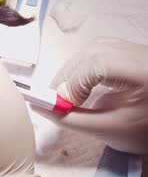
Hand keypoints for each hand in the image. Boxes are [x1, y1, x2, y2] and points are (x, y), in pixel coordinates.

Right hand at [33, 37, 147, 154]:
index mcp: (134, 67)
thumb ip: (73, 119)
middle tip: (58, 107)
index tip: (59, 111)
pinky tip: (83, 89)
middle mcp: (130, 50)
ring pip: (85, 55)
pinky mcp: (123, 49)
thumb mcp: (113, 129)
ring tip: (70, 100)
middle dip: (67, 83)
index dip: (70, 89)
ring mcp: (126, 46)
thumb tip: (41, 107)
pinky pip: (92, 55)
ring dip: (72, 78)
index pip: (92, 68)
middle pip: (85, 59)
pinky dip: (82, 72)